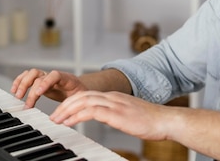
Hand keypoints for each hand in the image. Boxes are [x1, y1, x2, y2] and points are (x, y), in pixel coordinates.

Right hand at [10, 69, 87, 107]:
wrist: (80, 88)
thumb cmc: (80, 94)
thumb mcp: (80, 100)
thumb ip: (72, 107)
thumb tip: (63, 119)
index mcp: (66, 79)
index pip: (54, 75)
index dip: (46, 82)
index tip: (39, 92)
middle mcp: (54, 76)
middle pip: (39, 75)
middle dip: (29, 86)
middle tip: (23, 99)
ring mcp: (46, 77)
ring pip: (31, 74)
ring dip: (22, 83)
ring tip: (17, 96)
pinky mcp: (40, 80)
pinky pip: (28, 76)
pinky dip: (19, 81)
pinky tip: (14, 90)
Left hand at [49, 91, 169, 140]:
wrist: (166, 121)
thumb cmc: (151, 121)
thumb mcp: (129, 115)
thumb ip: (117, 114)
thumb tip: (107, 118)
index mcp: (115, 97)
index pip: (87, 95)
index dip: (72, 102)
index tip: (62, 112)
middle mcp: (112, 97)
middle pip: (82, 95)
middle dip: (65, 105)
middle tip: (53, 116)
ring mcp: (114, 104)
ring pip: (83, 101)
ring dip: (67, 110)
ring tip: (56, 120)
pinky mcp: (116, 114)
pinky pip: (91, 112)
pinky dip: (77, 116)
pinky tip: (69, 123)